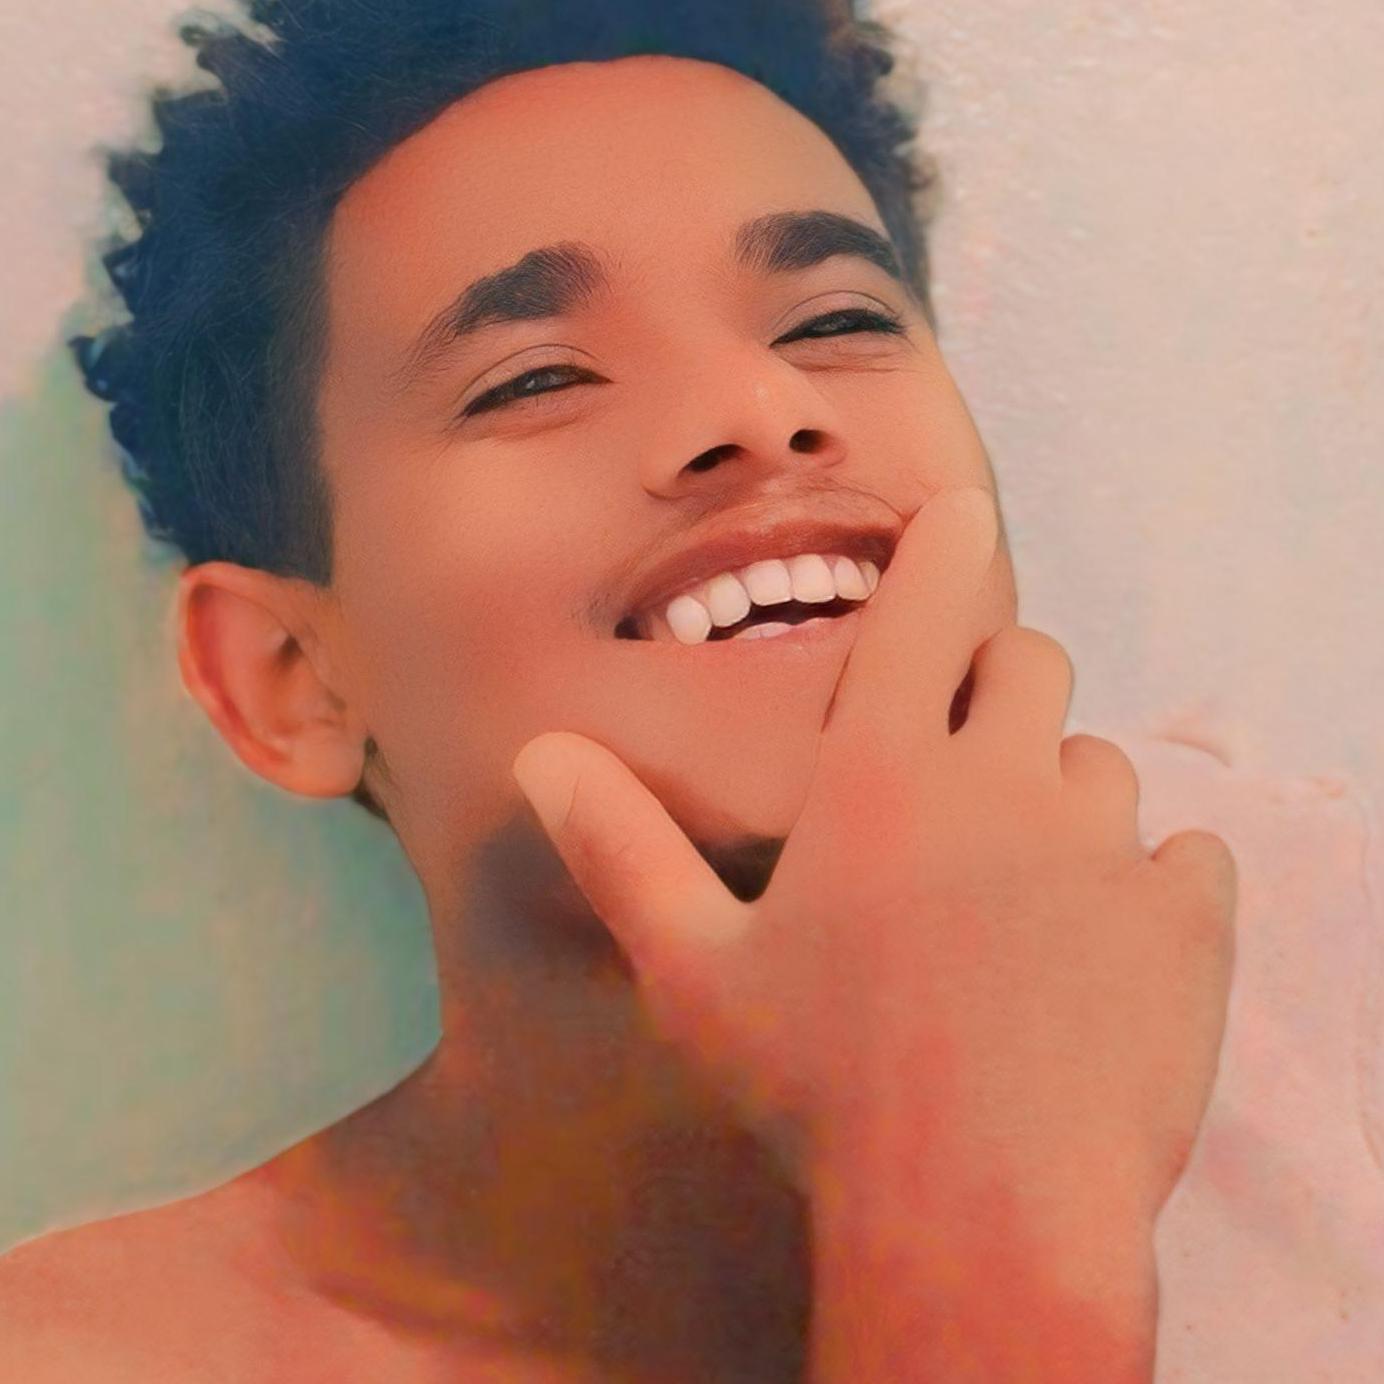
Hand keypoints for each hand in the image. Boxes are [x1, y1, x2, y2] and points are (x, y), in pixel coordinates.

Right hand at [511, 488, 1235, 1371]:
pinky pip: (1189, 856)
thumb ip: (621, 848)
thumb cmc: (822, 1088)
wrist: (982, 1220)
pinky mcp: (1185, 926)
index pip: (925, 614)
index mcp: (883, 779)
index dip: (942, 549)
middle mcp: (1004, 785)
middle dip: (1002, 685)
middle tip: (965, 762)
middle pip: (1031, 665)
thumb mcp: (695, 971)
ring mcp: (1106, 850)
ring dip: (1065, 795)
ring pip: (1104, 764)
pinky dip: (1153, 881)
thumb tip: (538, 752)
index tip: (958, 515)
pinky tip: (1105, 947)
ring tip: (1022, 883)